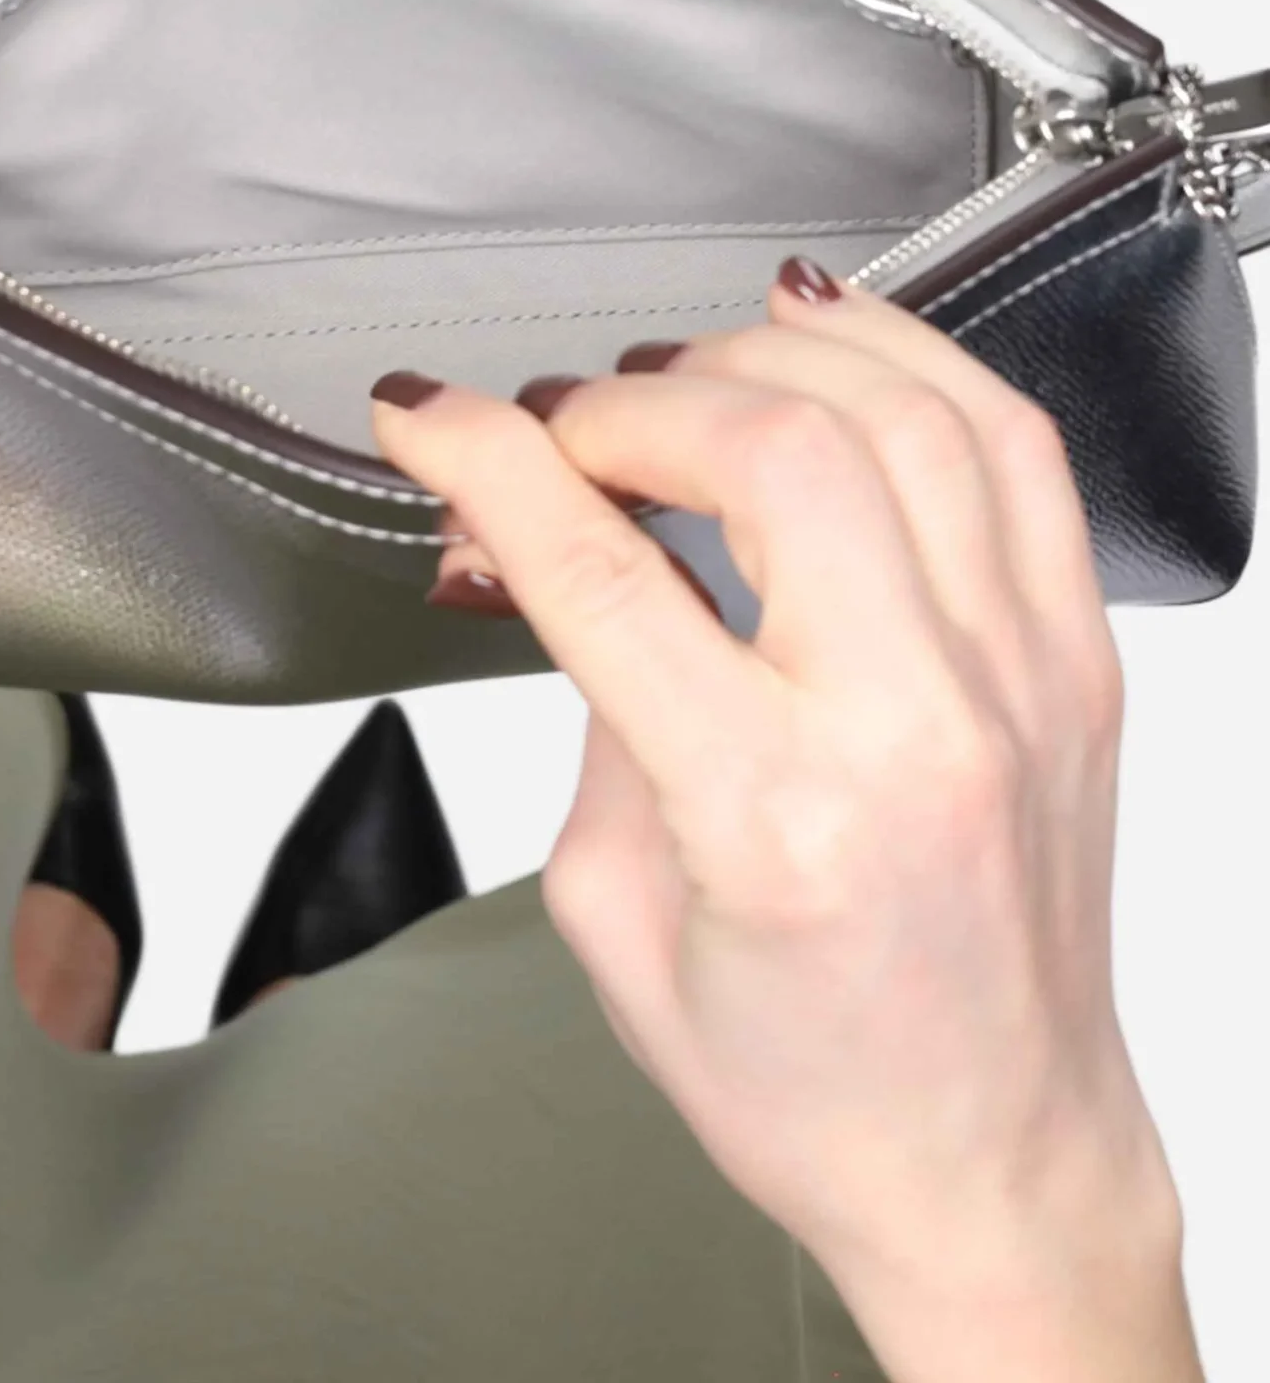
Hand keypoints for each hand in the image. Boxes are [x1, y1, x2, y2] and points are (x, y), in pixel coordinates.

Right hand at [369, 269, 1201, 1382]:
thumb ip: (588, 711)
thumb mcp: (618, 921)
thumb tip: (542, 539)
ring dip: (765, 355)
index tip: (427, 415)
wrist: (994, 1167)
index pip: (607, 573)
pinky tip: (828, 338)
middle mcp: (918, 727)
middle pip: (774, 449)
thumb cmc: (809, 1083)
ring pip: (905, 414)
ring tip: (680, 377)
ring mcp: (1022, 677)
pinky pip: (1017, 444)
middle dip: (632, 402)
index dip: (490, 462)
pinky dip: (912, 358)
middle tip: (565, 428)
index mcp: (777, 818)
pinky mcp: (1079, 655)